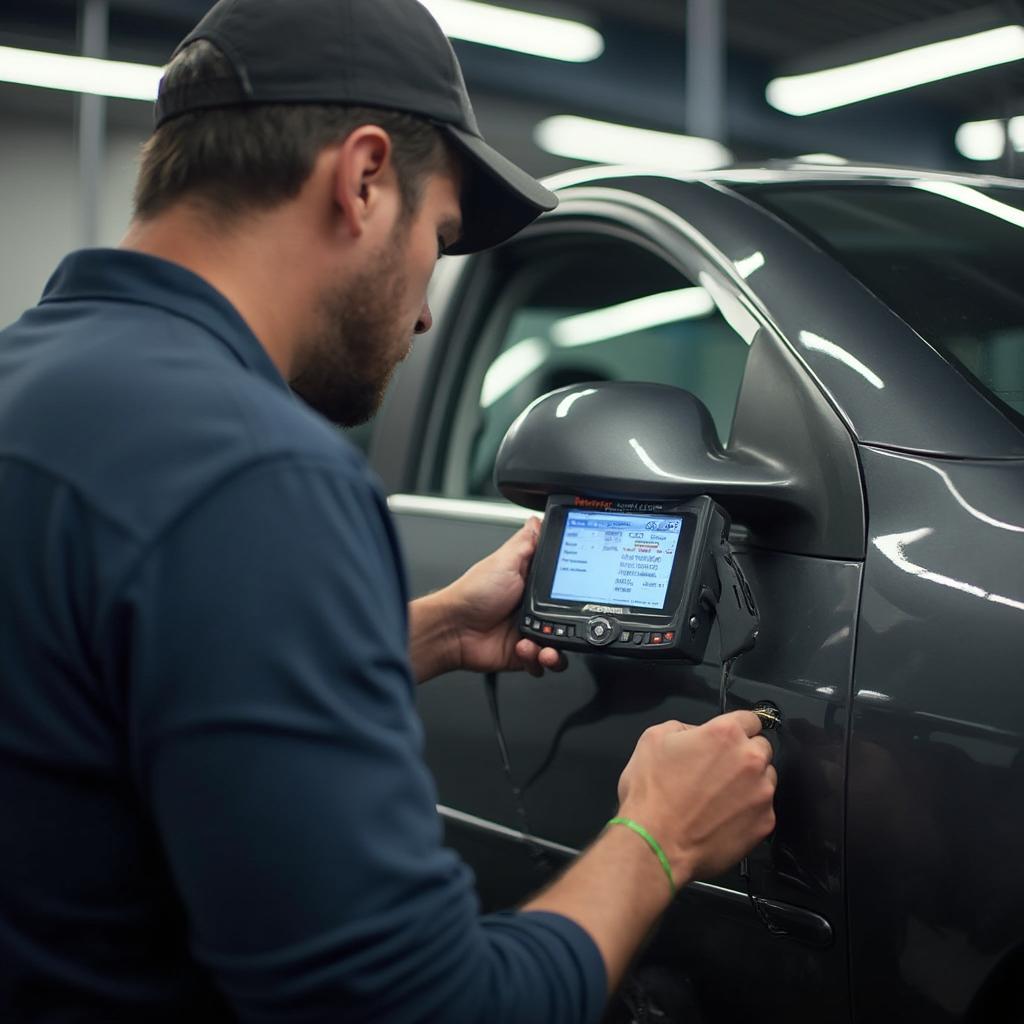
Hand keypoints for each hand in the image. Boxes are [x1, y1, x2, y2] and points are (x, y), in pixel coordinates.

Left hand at [445, 518, 566, 676]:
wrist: (452, 629)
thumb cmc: (472, 593)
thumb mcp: (504, 560)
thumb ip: (527, 541)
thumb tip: (539, 519)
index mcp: (533, 584)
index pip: (567, 586)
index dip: (577, 590)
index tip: (582, 593)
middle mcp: (535, 609)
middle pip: (571, 619)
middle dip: (572, 626)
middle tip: (563, 623)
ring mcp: (531, 632)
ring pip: (561, 646)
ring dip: (555, 649)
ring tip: (543, 645)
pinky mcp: (524, 654)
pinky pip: (544, 664)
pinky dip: (538, 661)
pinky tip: (525, 650)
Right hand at [615, 711, 776, 885]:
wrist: (656, 844)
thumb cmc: (652, 793)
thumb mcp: (653, 740)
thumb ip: (684, 727)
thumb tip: (697, 733)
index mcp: (725, 734)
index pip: (750, 718)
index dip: (737, 727)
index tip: (730, 738)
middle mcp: (750, 759)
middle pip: (762, 747)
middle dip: (744, 754)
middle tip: (719, 769)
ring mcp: (762, 793)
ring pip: (766, 778)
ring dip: (750, 782)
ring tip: (720, 797)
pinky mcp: (765, 823)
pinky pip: (763, 809)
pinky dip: (748, 810)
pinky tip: (723, 817)